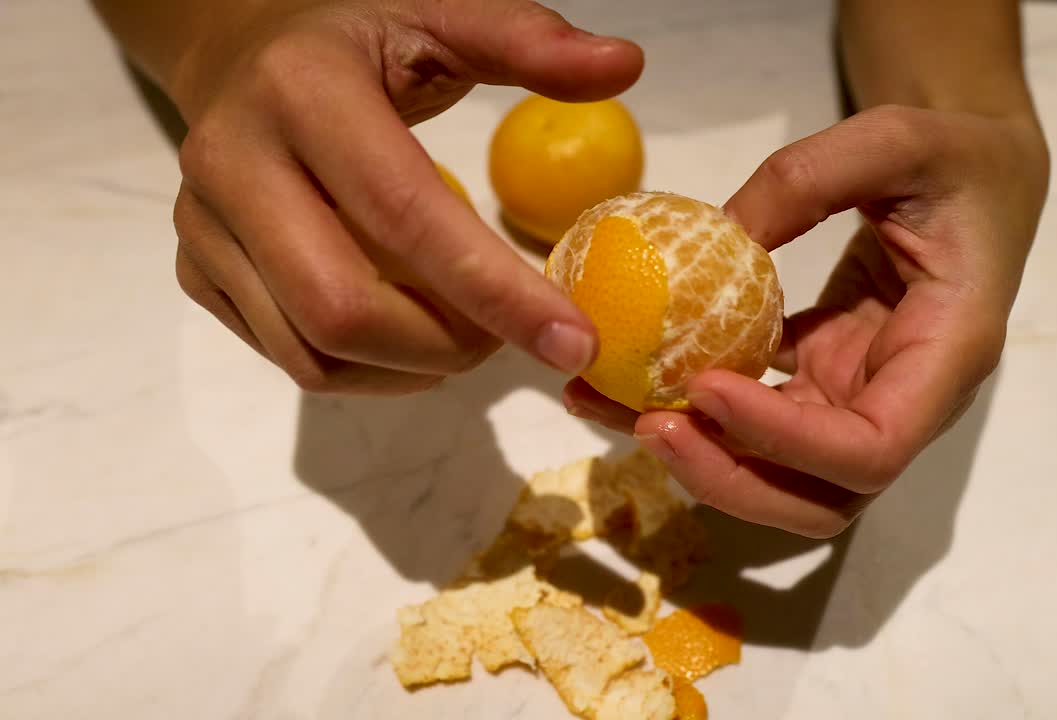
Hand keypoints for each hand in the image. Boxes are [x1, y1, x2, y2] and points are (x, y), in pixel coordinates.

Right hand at [170, 0, 641, 392]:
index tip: (574, 341)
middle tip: (512, 336)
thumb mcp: (437, 17)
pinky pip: (288, 357)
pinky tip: (414, 338)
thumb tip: (623, 66)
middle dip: (448, 346)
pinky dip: (367, 372)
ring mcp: (203, 226)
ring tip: (469, 337)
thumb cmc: (357, 42)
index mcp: (302, 93)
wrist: (238, 54)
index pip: (405, 214)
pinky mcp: (195, 271)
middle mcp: (234, 162)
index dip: (495, 290)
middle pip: (342, 308)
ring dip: (411, 369)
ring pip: (311, 352)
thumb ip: (526, 40)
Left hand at [565, 105, 1048, 536]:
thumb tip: (718, 235)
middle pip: (820, 496)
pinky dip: (696, 409)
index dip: (786, 442)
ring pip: (780, 474)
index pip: (873, 448)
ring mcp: (858, 399)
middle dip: (729, 477)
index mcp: (947, 356)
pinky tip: (630, 376)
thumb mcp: (900, 138)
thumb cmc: (955, 161)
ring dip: (698, 454)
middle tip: (645, 423)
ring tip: (612, 405)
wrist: (975, 184)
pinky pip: (754, 418)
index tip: (705, 388)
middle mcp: (904, 401)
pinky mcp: (820, 381)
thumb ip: (814, 176)